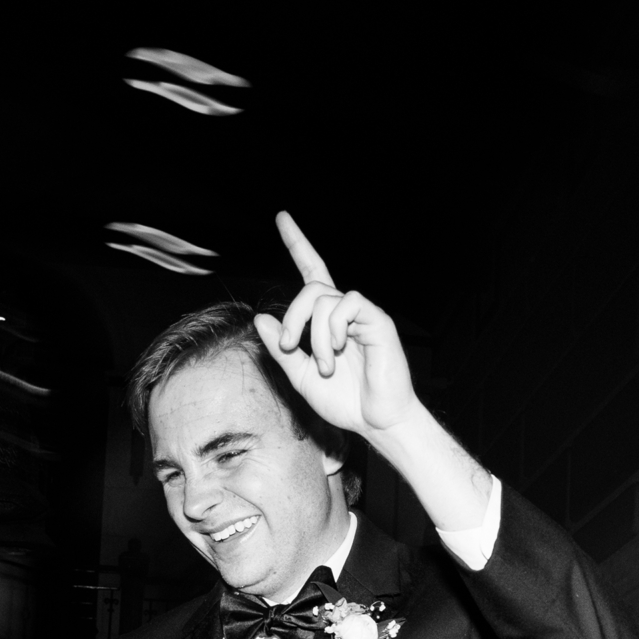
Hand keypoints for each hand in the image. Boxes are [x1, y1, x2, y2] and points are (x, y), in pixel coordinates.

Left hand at [253, 212, 420, 439]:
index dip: (297, 243)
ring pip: (324, 299)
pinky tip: (340, 351)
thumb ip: (280, 350)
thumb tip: (260, 318)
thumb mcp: (300, 376)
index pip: (311, 272)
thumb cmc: (344, 401)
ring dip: (314, 337)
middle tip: (288, 346)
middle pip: (310, 288)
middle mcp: (345, 311)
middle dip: (291, 317)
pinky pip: (347, 304)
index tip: (281, 217)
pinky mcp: (378, 321)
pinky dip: (334, 329)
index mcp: (327, 320)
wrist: (376, 421)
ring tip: (324, 366)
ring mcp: (363, 314)